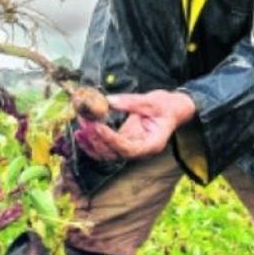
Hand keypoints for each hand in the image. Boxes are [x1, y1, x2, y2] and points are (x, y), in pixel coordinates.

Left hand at [75, 90, 196, 161]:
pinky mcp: (123, 141)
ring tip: (80, 127)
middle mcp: (140, 150)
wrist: (173, 109)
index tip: (97, 127)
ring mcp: (130, 147)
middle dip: (97, 140)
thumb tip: (109, 101)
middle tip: (84, 124)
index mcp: (151, 144)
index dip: (111, 140)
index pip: (128, 149)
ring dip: (91, 143)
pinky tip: (82, 131)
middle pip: (114, 154)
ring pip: (107, 154)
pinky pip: (105, 146)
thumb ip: (132, 102)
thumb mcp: (153, 101)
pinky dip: (92, 141)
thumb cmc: (167, 106)